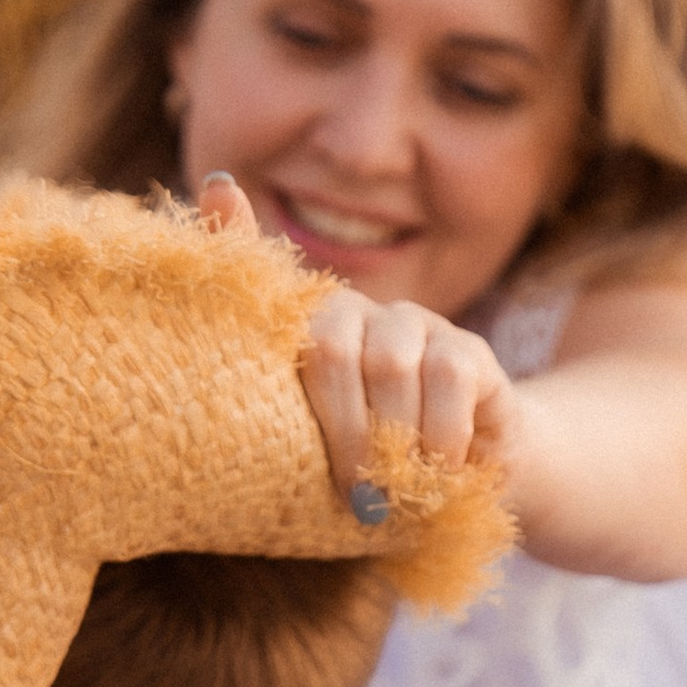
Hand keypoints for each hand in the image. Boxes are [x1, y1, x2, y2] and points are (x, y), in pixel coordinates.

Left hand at [191, 172, 525, 490]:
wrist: (472, 481)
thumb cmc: (379, 469)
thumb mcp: (319, 459)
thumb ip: (274, 415)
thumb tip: (214, 280)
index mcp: (308, 333)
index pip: (265, 276)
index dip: (235, 232)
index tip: (218, 190)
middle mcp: (357, 311)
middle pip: (329, 345)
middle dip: (339, 426)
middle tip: (350, 495)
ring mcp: (415, 323)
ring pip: (389, 362)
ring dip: (389, 438)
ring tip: (391, 496)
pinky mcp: (469, 348)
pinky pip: (446, 378)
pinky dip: (437, 436)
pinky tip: (436, 471)